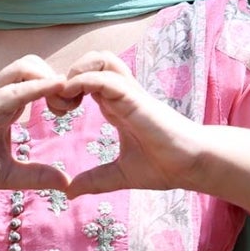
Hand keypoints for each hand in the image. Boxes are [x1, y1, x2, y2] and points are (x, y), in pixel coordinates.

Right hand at [0, 55, 71, 198]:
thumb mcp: (10, 174)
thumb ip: (37, 175)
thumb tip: (66, 181)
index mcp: (7, 105)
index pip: (37, 80)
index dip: (58, 87)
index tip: (74, 106)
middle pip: (33, 64)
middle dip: (56, 77)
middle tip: (68, 105)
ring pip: (24, 67)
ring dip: (48, 78)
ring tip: (62, 102)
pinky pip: (14, 90)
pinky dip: (37, 86)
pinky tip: (56, 88)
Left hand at [57, 51, 203, 198]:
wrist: (193, 165)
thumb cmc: (164, 165)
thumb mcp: (120, 174)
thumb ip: (95, 179)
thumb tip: (69, 192)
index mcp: (115, 104)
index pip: (86, 78)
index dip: (66, 87)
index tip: (56, 111)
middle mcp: (121, 93)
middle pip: (92, 59)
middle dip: (69, 73)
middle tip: (59, 102)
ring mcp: (129, 92)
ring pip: (101, 59)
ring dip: (78, 71)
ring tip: (66, 96)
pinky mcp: (136, 97)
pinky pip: (107, 77)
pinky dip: (86, 80)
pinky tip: (73, 97)